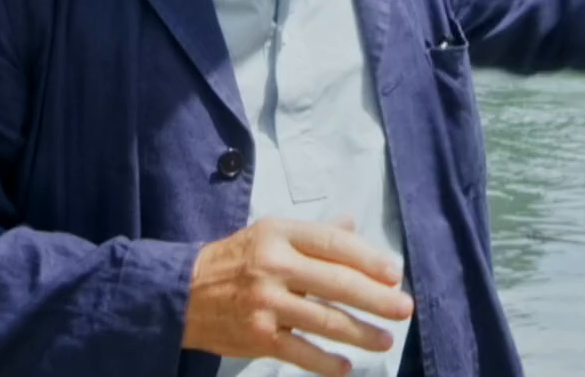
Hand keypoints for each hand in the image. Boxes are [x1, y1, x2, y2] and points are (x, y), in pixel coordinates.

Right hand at [182, 215, 412, 375]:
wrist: (181, 294)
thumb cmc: (234, 260)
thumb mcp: (269, 233)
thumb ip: (313, 233)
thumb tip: (352, 223)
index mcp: (279, 234)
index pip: (334, 243)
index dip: (369, 259)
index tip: (394, 273)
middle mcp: (274, 266)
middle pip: (337, 283)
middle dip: (376, 299)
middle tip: (403, 309)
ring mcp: (266, 303)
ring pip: (325, 320)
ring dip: (361, 333)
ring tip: (384, 339)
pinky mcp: (258, 336)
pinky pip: (301, 352)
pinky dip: (327, 362)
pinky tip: (346, 366)